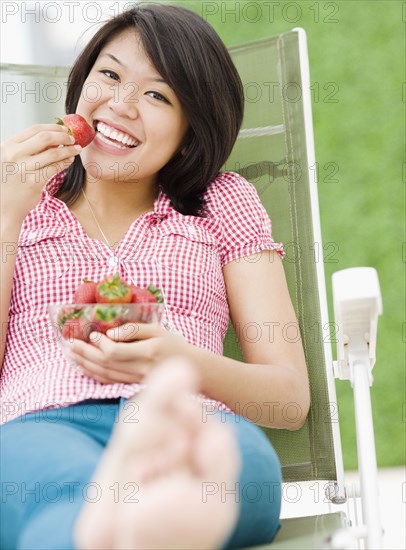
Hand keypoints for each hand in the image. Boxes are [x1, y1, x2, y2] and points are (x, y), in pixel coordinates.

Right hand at [1, 123, 81, 222]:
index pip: (34, 129)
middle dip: (63, 136)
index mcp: (7, 146)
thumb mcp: (10, 159)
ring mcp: (23, 169)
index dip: (52, 127)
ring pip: (53, 153)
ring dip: (68, 150)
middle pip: (45, 137)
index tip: (63, 129)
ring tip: (76, 149)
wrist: (3, 207)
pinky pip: (55, 168)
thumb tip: (53, 138)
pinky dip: (65, 162)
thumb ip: (27, 148)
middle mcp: (14, 155)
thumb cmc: (9, 182)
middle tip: (72, 139)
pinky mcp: (33, 182)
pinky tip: (69, 160)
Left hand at [68, 323, 188, 384]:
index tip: (92, 334)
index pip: (115, 351)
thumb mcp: (158, 330)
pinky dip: (94, 375)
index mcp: (148, 352)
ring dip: (86, 364)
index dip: (100, 344)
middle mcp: (140, 369)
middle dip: (85, 353)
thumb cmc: (174, 344)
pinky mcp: (134, 385)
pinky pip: (110, 381)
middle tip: (69, 344)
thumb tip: (110, 331)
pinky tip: (83, 368)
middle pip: (105, 364)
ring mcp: (136, 380)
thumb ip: (135, 329)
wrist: (191, 368)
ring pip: (105, 374)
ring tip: (72, 355)